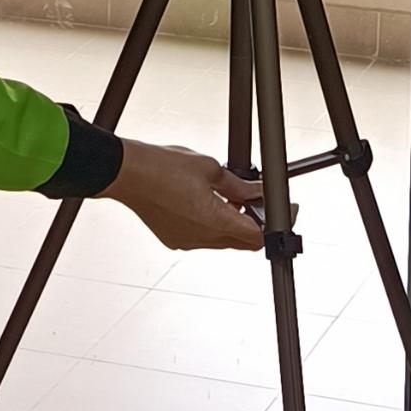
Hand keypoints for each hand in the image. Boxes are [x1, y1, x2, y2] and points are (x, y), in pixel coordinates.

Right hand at [105, 138, 264, 251]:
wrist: (128, 173)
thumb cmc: (162, 167)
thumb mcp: (211, 169)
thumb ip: (239, 186)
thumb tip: (258, 191)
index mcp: (214, 221)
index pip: (257, 236)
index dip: (274, 224)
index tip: (282, 211)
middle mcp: (201, 238)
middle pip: (242, 242)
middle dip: (255, 224)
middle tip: (258, 202)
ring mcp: (186, 242)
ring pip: (222, 240)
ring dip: (233, 224)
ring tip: (231, 197)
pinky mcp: (174, 239)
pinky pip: (203, 238)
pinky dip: (212, 225)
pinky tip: (207, 202)